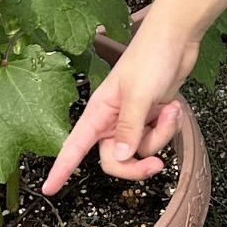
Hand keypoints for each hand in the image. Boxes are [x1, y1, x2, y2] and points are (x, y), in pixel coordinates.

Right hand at [43, 16, 199, 186]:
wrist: (176, 38)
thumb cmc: (150, 57)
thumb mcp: (138, 94)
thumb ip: (128, 128)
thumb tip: (119, 156)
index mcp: (99, 111)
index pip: (74, 146)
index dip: (61, 168)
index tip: (49, 188)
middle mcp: (112, 119)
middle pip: (116, 160)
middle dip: (138, 164)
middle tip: (157, 164)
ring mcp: (132, 119)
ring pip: (142, 150)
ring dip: (160, 134)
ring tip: (169, 110)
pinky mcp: (150, 117)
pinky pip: (158, 137)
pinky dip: (169, 126)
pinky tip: (172, 107)